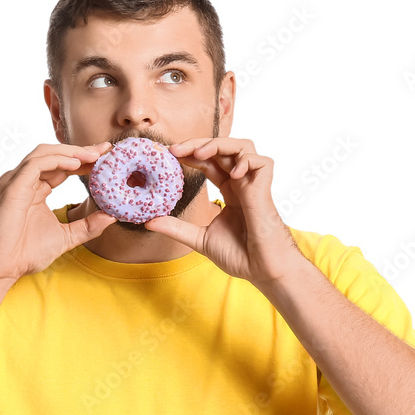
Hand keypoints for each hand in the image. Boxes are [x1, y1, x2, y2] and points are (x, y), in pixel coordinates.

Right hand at [0, 142, 115, 285]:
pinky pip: (36, 164)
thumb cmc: (24, 254)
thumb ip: (87, 226)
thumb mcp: (66, 237)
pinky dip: (57, 160)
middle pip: (54, 155)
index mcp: (35, 190)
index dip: (84, 160)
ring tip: (94, 156)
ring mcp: (16, 182)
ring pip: (44, 153)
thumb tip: (112, 217)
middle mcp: (24, 181)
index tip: (106, 159)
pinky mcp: (12, 187)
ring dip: (71, 152)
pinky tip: (76, 164)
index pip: (61, 167)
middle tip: (105, 150)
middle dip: (81, 150)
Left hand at [142, 137, 303, 285]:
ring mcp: (254, 185)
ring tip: (200, 152)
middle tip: (176, 149)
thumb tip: (149, 222)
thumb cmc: (240, 256)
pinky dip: (246, 160)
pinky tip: (233, 173)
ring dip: (221, 144)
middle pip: (223, 149)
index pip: (210, 162)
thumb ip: (176, 228)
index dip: (192, 154)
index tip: (170, 154)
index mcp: (230, 192)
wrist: (262, 271)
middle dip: (199, 143)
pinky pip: (262, 162)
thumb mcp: (199, 239)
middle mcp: (242, 184)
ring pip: (243, 147)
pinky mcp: (266, 190)